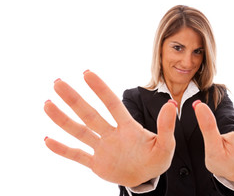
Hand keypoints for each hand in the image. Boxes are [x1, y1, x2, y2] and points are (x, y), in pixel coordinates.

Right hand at [44, 71, 176, 186]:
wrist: (147, 176)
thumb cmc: (157, 158)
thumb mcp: (166, 144)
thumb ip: (166, 127)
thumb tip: (171, 105)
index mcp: (128, 127)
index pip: (112, 104)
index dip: (100, 89)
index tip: (87, 73)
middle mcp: (111, 134)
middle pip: (90, 114)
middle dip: (74, 99)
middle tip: (58, 83)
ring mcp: (102, 148)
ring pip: (80, 131)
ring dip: (63, 119)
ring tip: (47, 104)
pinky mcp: (96, 164)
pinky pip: (77, 155)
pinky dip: (63, 149)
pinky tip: (47, 140)